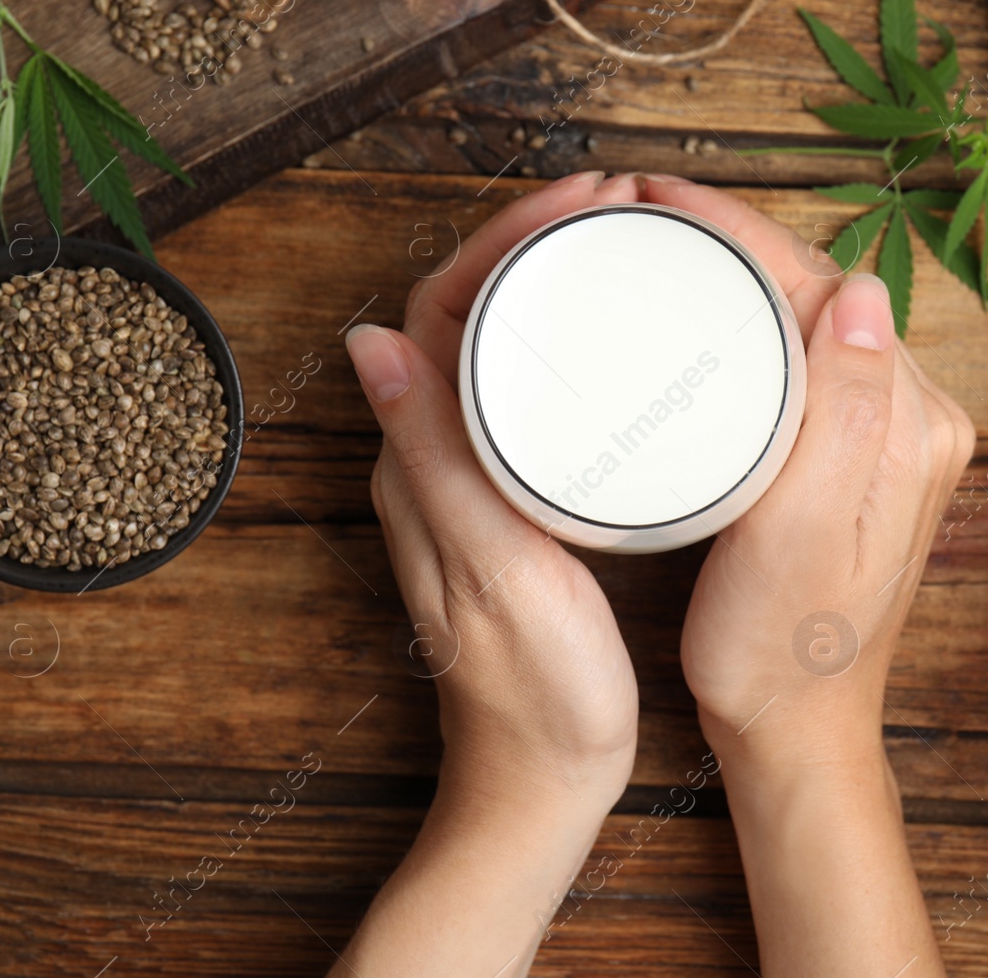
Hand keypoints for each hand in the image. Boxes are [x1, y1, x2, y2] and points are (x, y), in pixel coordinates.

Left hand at [330, 172, 647, 977]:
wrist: (541, 783)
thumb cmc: (534, 695)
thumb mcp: (495, 574)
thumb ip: (439, 465)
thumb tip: (373, 342)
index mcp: (420, 468)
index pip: (437, 312)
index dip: (500, 241)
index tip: (579, 203)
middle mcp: (429, 465)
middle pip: (461, 316)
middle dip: (527, 244)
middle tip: (610, 206)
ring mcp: (469, 485)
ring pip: (492, 351)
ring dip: (542, 287)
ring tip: (615, 246)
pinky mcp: (507, 508)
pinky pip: (519, 397)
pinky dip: (559, 348)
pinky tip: (611, 345)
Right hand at [641, 174, 971, 977]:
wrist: (796, 729)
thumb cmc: (780, 655)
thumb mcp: (802, 541)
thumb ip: (843, 416)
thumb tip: (861, 293)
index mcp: (910, 426)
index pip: (822, 287)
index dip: (737, 231)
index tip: (653, 197)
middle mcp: (913, 417)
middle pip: (817, 290)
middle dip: (732, 238)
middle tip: (636, 207)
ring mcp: (887, 435)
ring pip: (807, 318)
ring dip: (739, 272)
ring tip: (656, 242)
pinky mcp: (856, 456)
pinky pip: (801, 358)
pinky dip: (749, 323)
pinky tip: (696, 316)